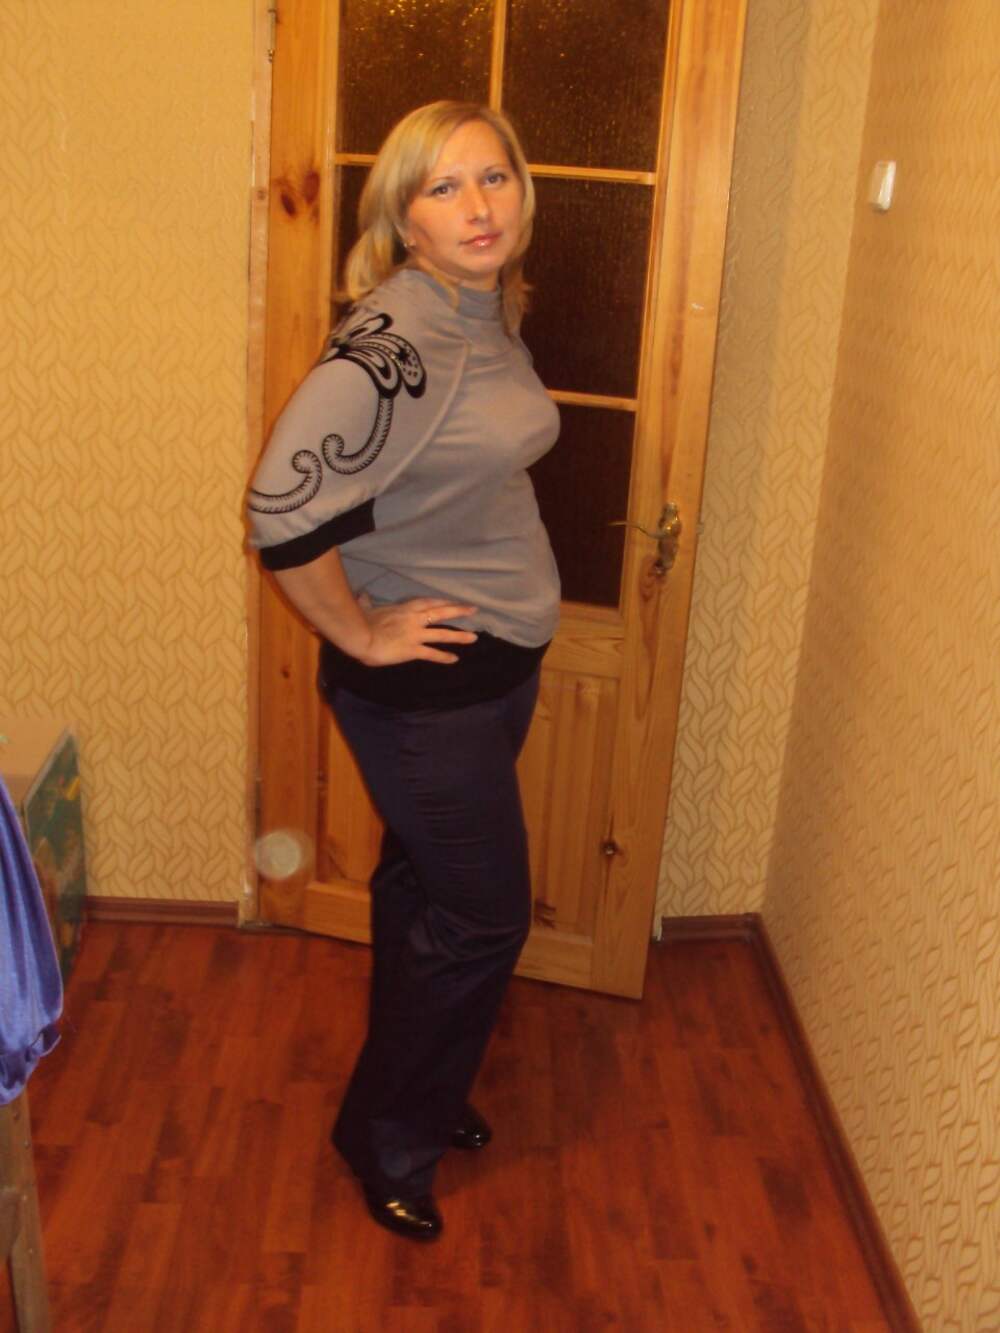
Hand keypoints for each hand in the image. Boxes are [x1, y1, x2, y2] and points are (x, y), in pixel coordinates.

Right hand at [355, 595, 477, 666]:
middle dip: (458, 611)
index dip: (442, 602)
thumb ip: (366, 602)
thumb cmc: (360, 621)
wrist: (359, 636)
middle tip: (474, 610)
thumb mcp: (365, 608)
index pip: (428, 602)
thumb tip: (362, 594)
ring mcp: (415, 634)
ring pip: (442, 633)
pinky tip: (455, 659)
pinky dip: (444, 656)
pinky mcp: (412, 649)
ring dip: (459, 635)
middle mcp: (414, 619)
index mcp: (404, 608)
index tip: (453, 602)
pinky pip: (432, 653)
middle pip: (441, 612)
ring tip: (474, 638)